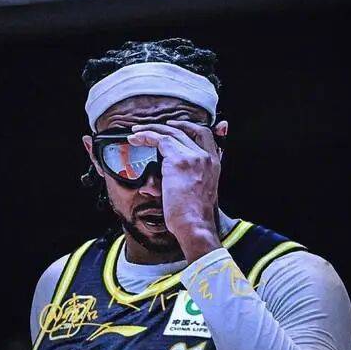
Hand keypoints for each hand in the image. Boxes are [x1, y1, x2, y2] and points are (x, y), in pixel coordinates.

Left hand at [127, 120, 221, 259]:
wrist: (195, 224)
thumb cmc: (193, 217)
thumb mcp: (192, 196)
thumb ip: (178, 184)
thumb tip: (153, 185)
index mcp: (214, 164)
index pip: (207, 136)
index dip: (192, 128)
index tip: (178, 125)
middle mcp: (206, 157)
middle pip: (188, 130)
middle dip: (168, 126)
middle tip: (153, 127)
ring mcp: (194, 157)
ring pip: (172, 133)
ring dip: (152, 130)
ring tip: (138, 131)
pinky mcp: (178, 161)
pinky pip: (161, 140)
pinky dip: (146, 136)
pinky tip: (136, 139)